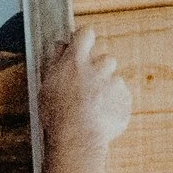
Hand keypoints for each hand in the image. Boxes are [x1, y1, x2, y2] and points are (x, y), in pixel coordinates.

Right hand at [38, 27, 130, 157]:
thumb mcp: (46, 85)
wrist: (78, 138)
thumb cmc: (58, 114)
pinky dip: (113, 104)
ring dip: (105, 89)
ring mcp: (115, 82)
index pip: (85, 34)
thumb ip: (55, 61)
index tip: (81, 46)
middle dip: (98, 69)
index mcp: (77, 60)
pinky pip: (121, 97)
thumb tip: (61, 45)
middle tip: (85, 87)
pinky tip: (99, 116)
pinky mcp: (125, 99)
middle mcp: (99, 66)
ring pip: (113, 80)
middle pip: (104, 58)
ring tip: (92, 107)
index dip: (84, 39)